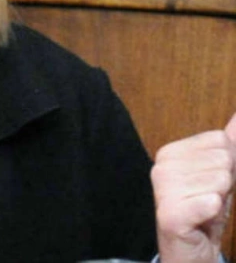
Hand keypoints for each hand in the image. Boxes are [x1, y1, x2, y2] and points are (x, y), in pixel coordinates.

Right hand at [152, 112, 235, 262]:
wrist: (189, 250)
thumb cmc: (204, 209)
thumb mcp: (220, 172)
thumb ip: (229, 142)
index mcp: (170, 153)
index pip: (220, 140)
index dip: (228, 164)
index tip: (212, 182)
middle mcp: (161, 168)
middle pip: (223, 160)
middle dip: (226, 182)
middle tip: (209, 198)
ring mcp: (163, 190)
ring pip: (220, 181)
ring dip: (221, 199)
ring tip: (205, 209)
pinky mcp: (170, 215)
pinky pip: (209, 203)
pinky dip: (213, 211)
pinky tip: (203, 218)